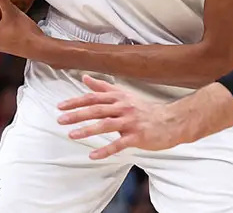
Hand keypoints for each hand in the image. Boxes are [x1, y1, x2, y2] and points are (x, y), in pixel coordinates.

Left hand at [57, 75, 185, 158]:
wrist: (171, 121)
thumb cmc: (145, 110)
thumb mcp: (124, 95)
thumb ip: (103, 88)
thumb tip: (85, 78)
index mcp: (119, 98)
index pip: (94, 97)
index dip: (76, 101)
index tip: (61, 107)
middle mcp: (123, 107)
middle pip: (97, 109)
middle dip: (77, 114)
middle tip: (60, 120)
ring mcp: (130, 122)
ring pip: (106, 124)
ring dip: (88, 130)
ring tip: (72, 135)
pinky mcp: (137, 136)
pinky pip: (119, 144)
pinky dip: (105, 150)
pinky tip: (93, 155)